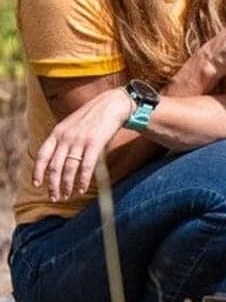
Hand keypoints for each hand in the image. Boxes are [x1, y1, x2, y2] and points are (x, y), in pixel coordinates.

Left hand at [33, 87, 132, 201]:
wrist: (112, 104)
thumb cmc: (93, 116)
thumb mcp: (72, 124)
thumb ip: (63, 139)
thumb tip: (58, 160)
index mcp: (58, 132)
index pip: (43, 155)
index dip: (38, 172)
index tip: (37, 185)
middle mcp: (66, 137)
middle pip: (55, 166)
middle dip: (53, 184)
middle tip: (55, 197)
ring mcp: (80, 140)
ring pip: (69, 169)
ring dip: (67, 185)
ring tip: (67, 196)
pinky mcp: (95, 143)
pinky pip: (86, 166)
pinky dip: (82, 180)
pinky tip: (82, 188)